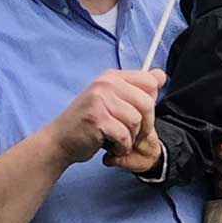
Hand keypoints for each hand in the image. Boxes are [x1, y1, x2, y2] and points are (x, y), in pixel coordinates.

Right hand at [46, 69, 165, 169]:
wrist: (60, 140)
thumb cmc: (89, 123)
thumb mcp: (113, 100)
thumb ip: (137, 89)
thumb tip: (162, 75)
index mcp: (112, 77)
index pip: (150, 82)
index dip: (151, 103)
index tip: (139, 115)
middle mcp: (105, 84)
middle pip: (147, 104)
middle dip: (144, 125)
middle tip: (130, 135)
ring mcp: (100, 100)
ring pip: (136, 121)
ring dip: (130, 138)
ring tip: (116, 140)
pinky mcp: (97, 119)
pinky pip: (125, 136)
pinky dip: (121, 147)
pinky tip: (110, 146)